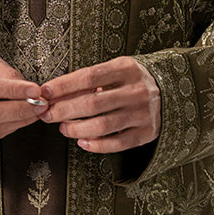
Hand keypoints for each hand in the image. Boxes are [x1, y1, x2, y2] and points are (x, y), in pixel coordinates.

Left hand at [39, 57, 160, 152]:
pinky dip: (96, 145)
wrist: (169, 90)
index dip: (63, 86)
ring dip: (77, 129)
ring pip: (102, 126)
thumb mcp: (114, 70)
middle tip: (47, 114)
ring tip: (63, 128)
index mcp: (126, 69)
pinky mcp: (146, 133)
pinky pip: (117, 144)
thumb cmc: (131, 80)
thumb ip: (89, 80)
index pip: (88, 77)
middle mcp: (136, 91)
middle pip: (92, 103)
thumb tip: (54, 94)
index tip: (45, 92)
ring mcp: (142, 113)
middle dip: (64, 110)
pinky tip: (82, 142)